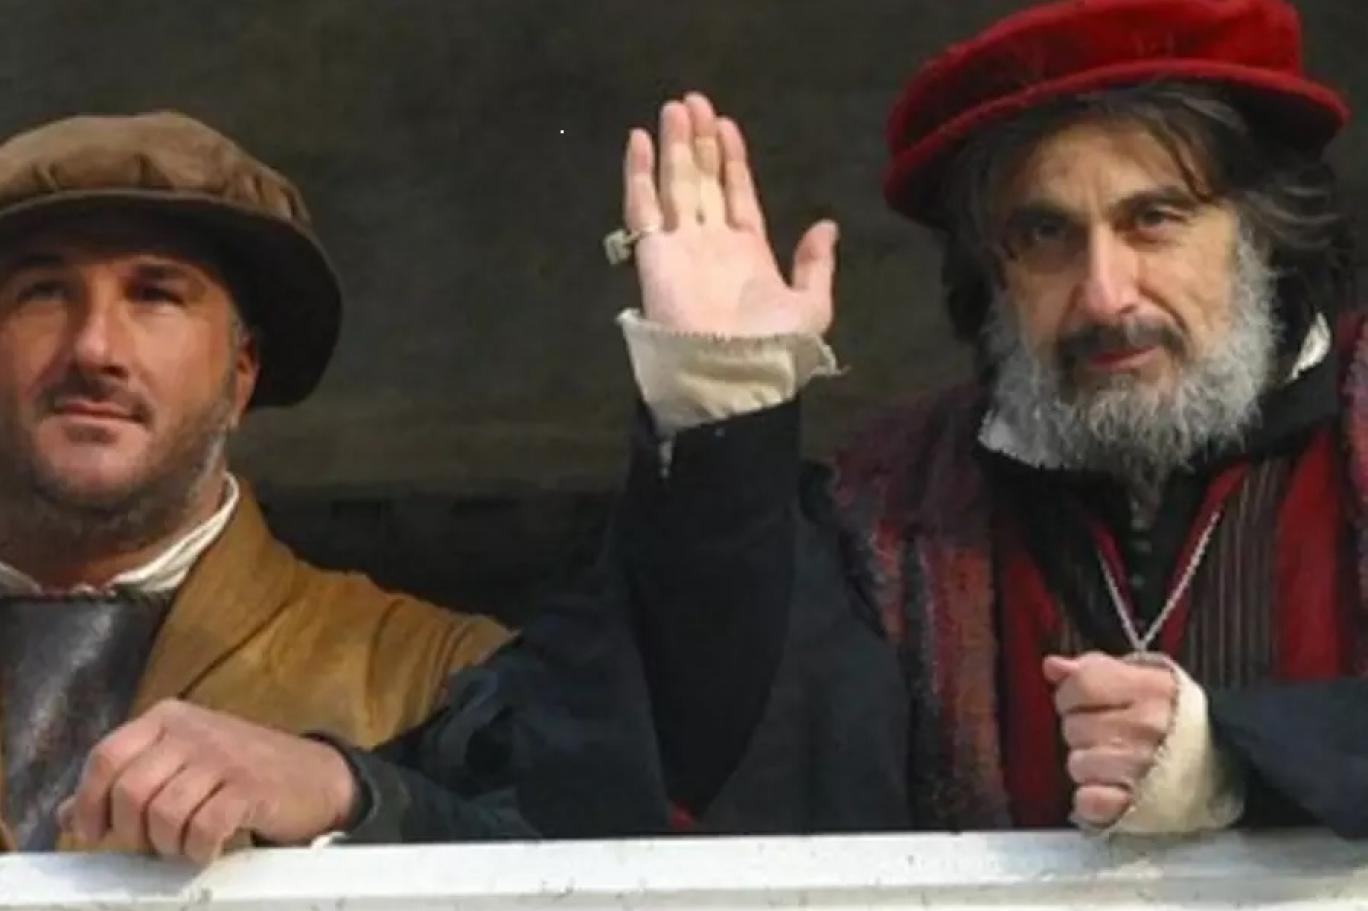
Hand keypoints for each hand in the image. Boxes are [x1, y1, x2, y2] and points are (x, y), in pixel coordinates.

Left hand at [57, 699, 356, 864]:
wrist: (316, 776)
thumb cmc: (241, 773)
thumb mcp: (180, 764)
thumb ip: (127, 782)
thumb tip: (67, 814)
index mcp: (167, 718)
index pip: (105, 757)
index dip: (91, 803)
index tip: (97, 833)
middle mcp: (191, 730)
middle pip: (130, 791)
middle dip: (133, 833)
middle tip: (152, 844)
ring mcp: (222, 756)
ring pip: (162, 814)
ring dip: (169, 844)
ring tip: (185, 844)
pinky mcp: (250, 786)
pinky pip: (203, 827)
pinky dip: (200, 849)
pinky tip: (210, 847)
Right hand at [622, 91, 837, 337]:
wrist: (731, 375)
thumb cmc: (772, 345)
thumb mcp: (812, 306)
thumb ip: (817, 265)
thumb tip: (827, 225)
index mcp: (749, 253)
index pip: (738, 194)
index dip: (732, 160)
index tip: (726, 125)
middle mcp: (712, 244)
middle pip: (704, 181)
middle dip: (700, 142)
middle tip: (695, 101)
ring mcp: (680, 247)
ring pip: (676, 185)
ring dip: (674, 146)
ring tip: (675, 107)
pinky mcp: (652, 254)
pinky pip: (642, 206)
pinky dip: (639, 173)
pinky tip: (640, 139)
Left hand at [1043, 653, 1176, 827]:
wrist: (1227, 765)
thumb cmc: (1177, 717)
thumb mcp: (1144, 679)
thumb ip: (1094, 668)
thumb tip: (1053, 666)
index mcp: (1149, 689)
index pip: (1080, 685)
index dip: (1071, 694)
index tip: (1084, 702)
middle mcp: (1146, 726)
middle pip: (1073, 727)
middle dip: (1083, 730)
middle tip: (1108, 734)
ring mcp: (1142, 768)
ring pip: (1076, 764)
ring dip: (1088, 765)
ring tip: (1114, 761)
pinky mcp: (1138, 806)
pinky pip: (1088, 800)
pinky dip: (1092, 798)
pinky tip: (1111, 788)